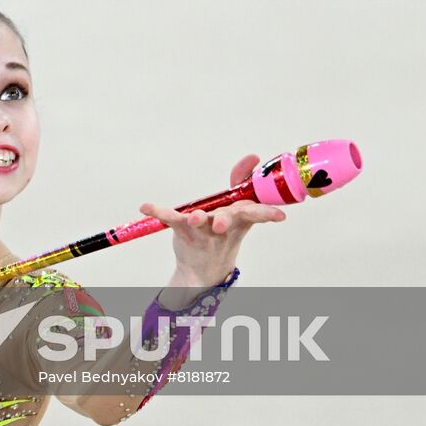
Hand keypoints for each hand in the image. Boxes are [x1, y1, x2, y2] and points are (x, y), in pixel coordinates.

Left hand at [140, 153, 285, 289]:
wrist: (204, 267)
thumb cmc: (222, 230)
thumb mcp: (235, 208)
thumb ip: (242, 182)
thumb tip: (253, 157)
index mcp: (240, 219)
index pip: (255, 213)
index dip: (266, 212)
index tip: (279, 215)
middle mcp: (223, 225)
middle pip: (228, 219)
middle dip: (227, 219)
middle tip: (221, 224)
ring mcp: (204, 230)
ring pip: (201, 223)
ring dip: (197, 219)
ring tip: (193, 218)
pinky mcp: (185, 232)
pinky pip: (172, 219)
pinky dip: (158, 211)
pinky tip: (145, 206)